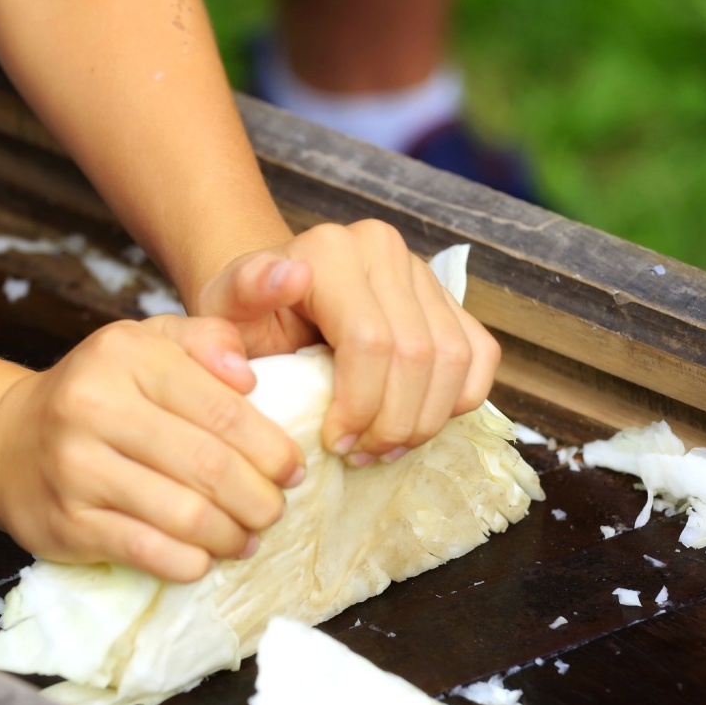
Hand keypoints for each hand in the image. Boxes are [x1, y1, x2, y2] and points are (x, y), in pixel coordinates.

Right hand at [0, 317, 304, 582]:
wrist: (8, 440)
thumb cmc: (98, 392)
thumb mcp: (146, 344)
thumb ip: (205, 339)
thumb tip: (251, 376)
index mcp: (125, 356)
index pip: (222, 408)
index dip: (270, 447)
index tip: (292, 469)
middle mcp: (95, 407)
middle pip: (209, 466)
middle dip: (258, 497)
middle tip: (275, 510)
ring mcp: (77, 468)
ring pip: (184, 515)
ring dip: (231, 534)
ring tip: (247, 536)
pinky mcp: (66, 522)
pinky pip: (147, 551)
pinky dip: (190, 561)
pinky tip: (205, 558)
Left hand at [189, 220, 499, 463]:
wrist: (273, 293)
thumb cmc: (245, 315)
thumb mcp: (225, 307)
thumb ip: (246, 291)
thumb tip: (288, 275)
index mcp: (332, 251)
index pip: (370, 342)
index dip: (360, 405)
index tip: (332, 443)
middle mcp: (384, 250)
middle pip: (416, 355)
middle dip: (392, 421)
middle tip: (359, 454)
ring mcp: (422, 272)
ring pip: (454, 360)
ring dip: (424, 419)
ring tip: (382, 447)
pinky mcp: (447, 298)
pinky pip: (480, 355)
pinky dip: (458, 400)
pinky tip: (417, 422)